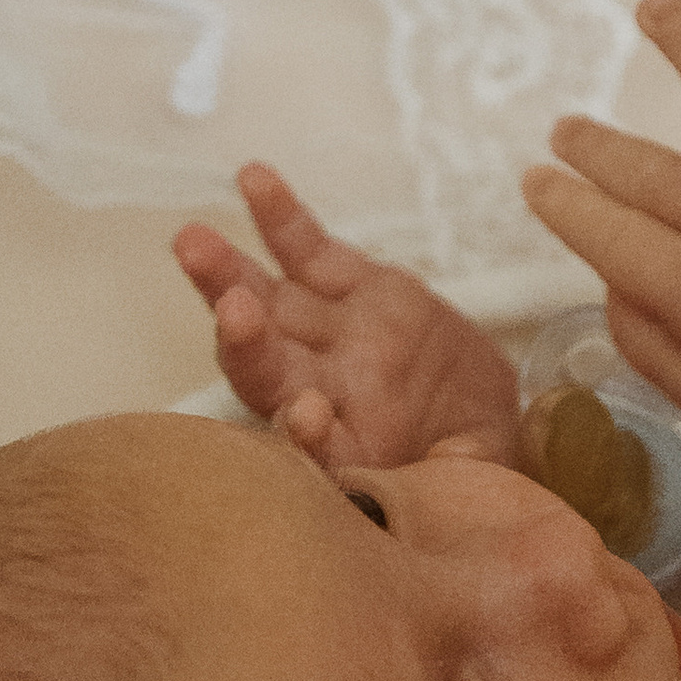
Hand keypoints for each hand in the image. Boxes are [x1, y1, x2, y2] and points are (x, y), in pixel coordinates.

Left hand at [172, 168, 518, 468]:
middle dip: (245, 341)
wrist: (486, 416)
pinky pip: (308, 251)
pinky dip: (280, 218)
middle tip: (232, 312)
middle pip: (270, 370)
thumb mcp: (474, 483)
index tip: (308, 418)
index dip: (307, 439)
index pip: (318, 454)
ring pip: (271, 304)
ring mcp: (333, 335)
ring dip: (229, 275)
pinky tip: (254, 179)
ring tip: (194, 243)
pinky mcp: (353, 288)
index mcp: (354, 455)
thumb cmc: (475, 464)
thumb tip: (435, 501)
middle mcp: (328, 392)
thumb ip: (452, 490)